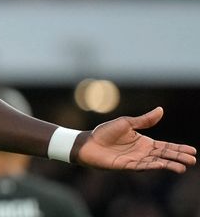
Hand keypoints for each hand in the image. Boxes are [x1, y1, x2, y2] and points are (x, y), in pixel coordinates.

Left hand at [76, 107, 195, 172]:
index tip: (193, 151)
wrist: (87, 142)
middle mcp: (142, 152)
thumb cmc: (105, 132)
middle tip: (193, 160)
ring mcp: (135, 160)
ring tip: (183, 167)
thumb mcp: (127, 123)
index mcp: (143, 142)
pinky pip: (142, 166)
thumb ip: (144, 120)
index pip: (165, 146)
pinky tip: (162, 165)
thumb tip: (161, 110)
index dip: (178, 148)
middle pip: (164, 155)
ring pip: (156, 163)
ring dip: (169, 165)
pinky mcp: (126, 165)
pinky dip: (152, 166)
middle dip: (178, 158)